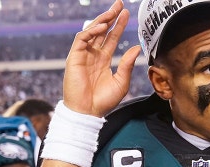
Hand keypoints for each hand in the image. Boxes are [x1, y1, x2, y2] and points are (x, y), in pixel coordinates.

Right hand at [63, 0, 141, 116]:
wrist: (88, 112)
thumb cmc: (104, 101)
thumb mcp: (121, 82)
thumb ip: (128, 65)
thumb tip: (135, 48)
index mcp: (103, 60)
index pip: (111, 38)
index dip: (118, 26)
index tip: (127, 14)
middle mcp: (93, 55)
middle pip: (102, 31)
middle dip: (110, 16)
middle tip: (119, 4)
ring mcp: (83, 55)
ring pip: (91, 32)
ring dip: (101, 20)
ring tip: (112, 12)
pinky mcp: (74, 57)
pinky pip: (82, 39)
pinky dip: (91, 31)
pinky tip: (102, 26)